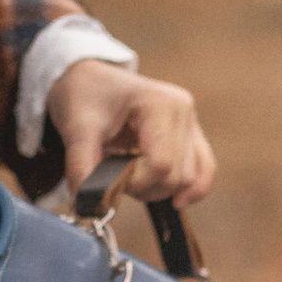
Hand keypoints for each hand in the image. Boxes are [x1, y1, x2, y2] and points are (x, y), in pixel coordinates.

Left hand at [50, 58, 215, 207]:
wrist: (89, 80)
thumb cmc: (84, 96)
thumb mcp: (77, 127)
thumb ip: (82, 165)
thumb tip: (88, 202)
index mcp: (160, 103)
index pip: (161, 164)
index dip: (134, 182)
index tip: (107, 177)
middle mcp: (183, 110)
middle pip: (177, 175)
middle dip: (143, 187)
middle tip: (114, 175)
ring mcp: (191, 122)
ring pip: (190, 178)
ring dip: (158, 189)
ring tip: (130, 175)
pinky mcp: (191, 134)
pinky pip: (204, 169)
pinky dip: (192, 189)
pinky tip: (176, 201)